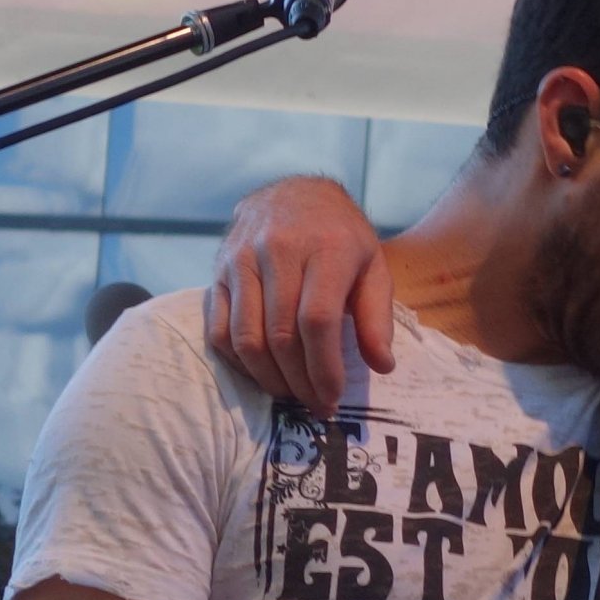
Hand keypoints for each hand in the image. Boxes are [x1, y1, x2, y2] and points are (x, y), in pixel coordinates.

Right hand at [205, 176, 394, 415]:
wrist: (293, 193)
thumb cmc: (340, 236)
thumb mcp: (373, 266)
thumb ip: (378, 317)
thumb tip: (381, 366)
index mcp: (326, 248)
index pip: (317, 321)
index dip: (324, 368)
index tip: (332, 398)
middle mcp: (278, 250)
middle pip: (280, 335)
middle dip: (299, 382)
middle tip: (315, 406)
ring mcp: (241, 259)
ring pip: (246, 337)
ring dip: (268, 378)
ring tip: (291, 394)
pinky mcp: (218, 270)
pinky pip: (219, 329)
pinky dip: (238, 362)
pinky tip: (261, 374)